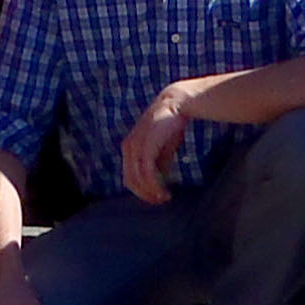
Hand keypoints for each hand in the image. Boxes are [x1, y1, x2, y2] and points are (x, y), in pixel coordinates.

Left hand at [117, 82, 200, 204]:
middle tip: (160, 200)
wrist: (176, 104)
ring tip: (164, 197)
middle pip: (130, 182)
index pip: (129, 176)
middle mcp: (128, 148)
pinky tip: (164, 191)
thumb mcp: (163, 148)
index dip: (142, 190)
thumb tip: (160, 182)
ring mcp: (135, 148)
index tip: (156, 196)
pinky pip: (146, 174)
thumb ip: (159, 164)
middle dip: (145, 195)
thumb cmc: (170, 125)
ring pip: (137, 180)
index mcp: (129, 148)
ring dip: (151, 193)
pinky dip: (154, 186)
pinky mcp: (145, 148)